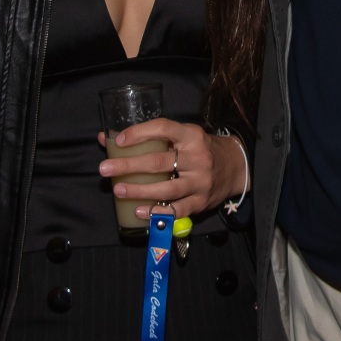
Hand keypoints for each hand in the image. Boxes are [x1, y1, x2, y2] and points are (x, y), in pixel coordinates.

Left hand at [99, 120, 244, 221]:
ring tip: (118, 190)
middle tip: (105, 169)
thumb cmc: (200, 149)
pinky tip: (139, 211)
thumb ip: (150, 137)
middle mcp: (198, 158)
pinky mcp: (201, 202)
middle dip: (128, 166)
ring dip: (139, 190)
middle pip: (159, 162)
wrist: (235, 166)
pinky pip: (177, 210)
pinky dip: (157, 212)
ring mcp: (201, 181)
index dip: (140, 133)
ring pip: (167, 188)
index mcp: (192, 135)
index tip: (118, 140)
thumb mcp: (182, 136)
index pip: (163, 128)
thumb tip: (106, 138)